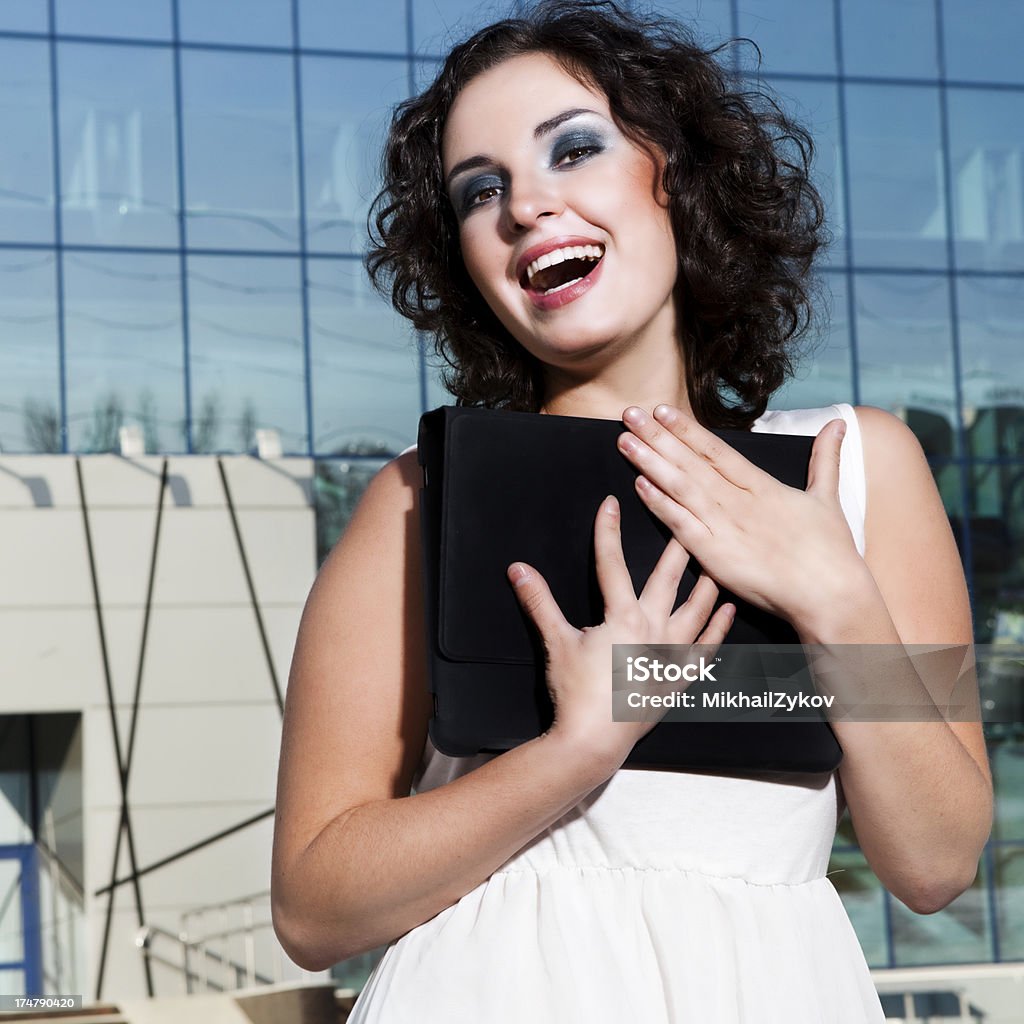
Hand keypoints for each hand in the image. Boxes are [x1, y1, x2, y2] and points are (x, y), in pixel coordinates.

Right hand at [507, 495, 735, 769]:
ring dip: (707, 583)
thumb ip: (539, 602)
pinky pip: (707, 647)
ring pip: (697, 609)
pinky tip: (727, 610)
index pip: (612, 563)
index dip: (608, 531)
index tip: (610, 504)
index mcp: (622, 617)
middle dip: (676, 545)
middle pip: (668, 578)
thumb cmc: (575, 692)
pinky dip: (719, 627)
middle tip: (687, 517)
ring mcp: (671, 654)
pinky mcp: (680, 677)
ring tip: (716, 560)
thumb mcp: (555, 642)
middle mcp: (653, 629)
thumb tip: (518, 570)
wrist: (593, 739)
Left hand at [615, 404, 866, 627]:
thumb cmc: (831, 551)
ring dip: (651, 463)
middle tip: (629, 413)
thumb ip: (824, 459)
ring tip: (624, 440)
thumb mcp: (827, 497)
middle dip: (657, 437)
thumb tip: (838, 424)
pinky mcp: (716, 554)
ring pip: (681, 487)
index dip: (686, 429)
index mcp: (761, 485)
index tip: (661, 410)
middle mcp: (739, 500)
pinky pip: (682, 525)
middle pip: (690, 462)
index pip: (716, 450)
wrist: (831, 593)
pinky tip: (639, 485)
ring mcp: (725, 526)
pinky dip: (661, 505)